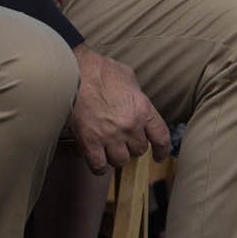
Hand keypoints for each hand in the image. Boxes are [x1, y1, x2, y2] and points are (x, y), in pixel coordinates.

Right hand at [69, 43, 171, 175]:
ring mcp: (110, 136)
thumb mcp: (128, 77)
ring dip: (115, 156)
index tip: (158, 156)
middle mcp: (130, 126)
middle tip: (122, 140)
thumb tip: (136, 101)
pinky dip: (98, 166)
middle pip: (139, 150)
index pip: (161, 137)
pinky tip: (96, 158)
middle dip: (132, 146)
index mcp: (143, 109)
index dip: (162, 150)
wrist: (74, 74)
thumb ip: (136, 94)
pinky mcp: (90, 143)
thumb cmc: (100, 71)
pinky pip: (99, 166)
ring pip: (120, 161)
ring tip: (108, 147)